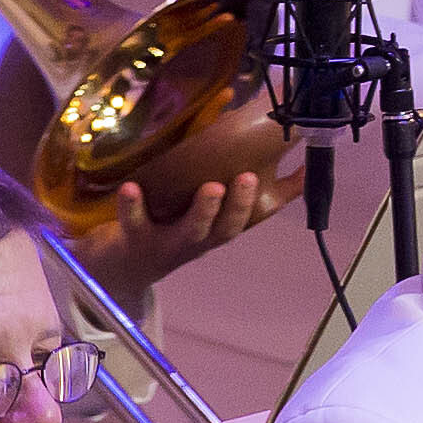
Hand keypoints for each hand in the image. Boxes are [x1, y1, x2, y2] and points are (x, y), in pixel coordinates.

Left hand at [69, 171, 285, 314]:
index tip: (300, 171)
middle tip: (247, 178)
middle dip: (239, 205)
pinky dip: (132, 207)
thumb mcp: (212, 210)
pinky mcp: (135, 238)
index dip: (278, 195)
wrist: (122, 266)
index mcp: (220, 228)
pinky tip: (131, 187)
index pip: (256, 215)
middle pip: (227, 228)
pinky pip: (134, 223)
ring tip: (212, 188)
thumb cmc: (175, 226)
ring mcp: (169, 242)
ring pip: (192, 231)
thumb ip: (245, 186)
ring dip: (203, 211)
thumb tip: (292, 157)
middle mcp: (200, 239)